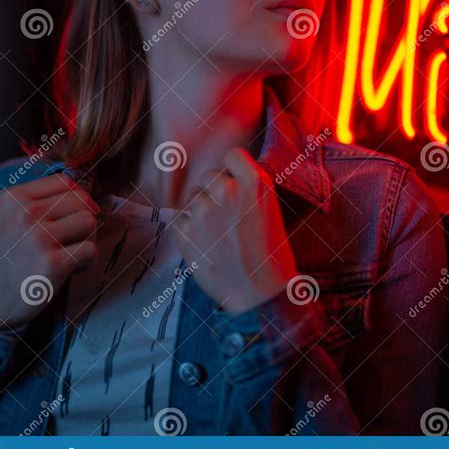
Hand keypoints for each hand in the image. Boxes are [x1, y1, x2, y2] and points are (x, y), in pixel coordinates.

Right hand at [0, 173, 99, 328]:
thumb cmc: (2, 260)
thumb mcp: (5, 219)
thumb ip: (34, 203)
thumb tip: (82, 195)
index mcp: (14, 199)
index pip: (64, 182)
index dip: (77, 197)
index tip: (74, 214)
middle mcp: (26, 214)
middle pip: (81, 200)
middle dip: (82, 219)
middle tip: (72, 239)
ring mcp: (40, 238)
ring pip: (89, 222)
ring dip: (86, 239)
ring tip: (71, 252)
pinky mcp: (52, 265)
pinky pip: (90, 250)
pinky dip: (86, 261)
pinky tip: (71, 269)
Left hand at [170, 148, 297, 313]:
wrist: (261, 293)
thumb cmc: (270, 253)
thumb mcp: (269, 208)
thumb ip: (248, 186)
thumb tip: (227, 176)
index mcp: (254, 182)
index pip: (232, 154)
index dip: (231, 169)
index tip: (233, 182)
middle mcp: (227, 190)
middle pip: (208, 176)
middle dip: (214, 192)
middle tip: (226, 217)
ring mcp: (203, 210)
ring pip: (192, 197)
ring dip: (200, 211)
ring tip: (217, 235)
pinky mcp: (185, 231)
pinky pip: (178, 218)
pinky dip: (187, 230)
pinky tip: (205, 245)